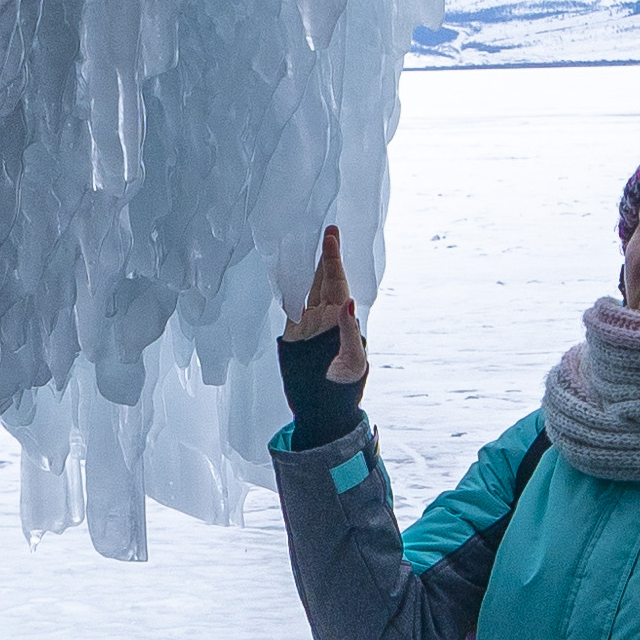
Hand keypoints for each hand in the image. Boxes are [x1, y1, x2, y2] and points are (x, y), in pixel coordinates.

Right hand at [287, 225, 367, 390]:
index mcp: (341, 319)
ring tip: (306, 243)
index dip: (333, 259)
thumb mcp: (353, 362)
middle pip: (324, 279)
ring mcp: (308, 324)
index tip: (331, 236)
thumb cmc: (345, 387)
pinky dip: (288, 288)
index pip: (337, 282)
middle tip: (327, 229)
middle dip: (325, 255)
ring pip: (307, 288)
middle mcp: (325, 317)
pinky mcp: (292, 334)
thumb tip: (348, 303)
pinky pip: (289, 305)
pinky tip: (286, 273)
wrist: (322, 410)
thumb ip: (349, 333)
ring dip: (308, 268)